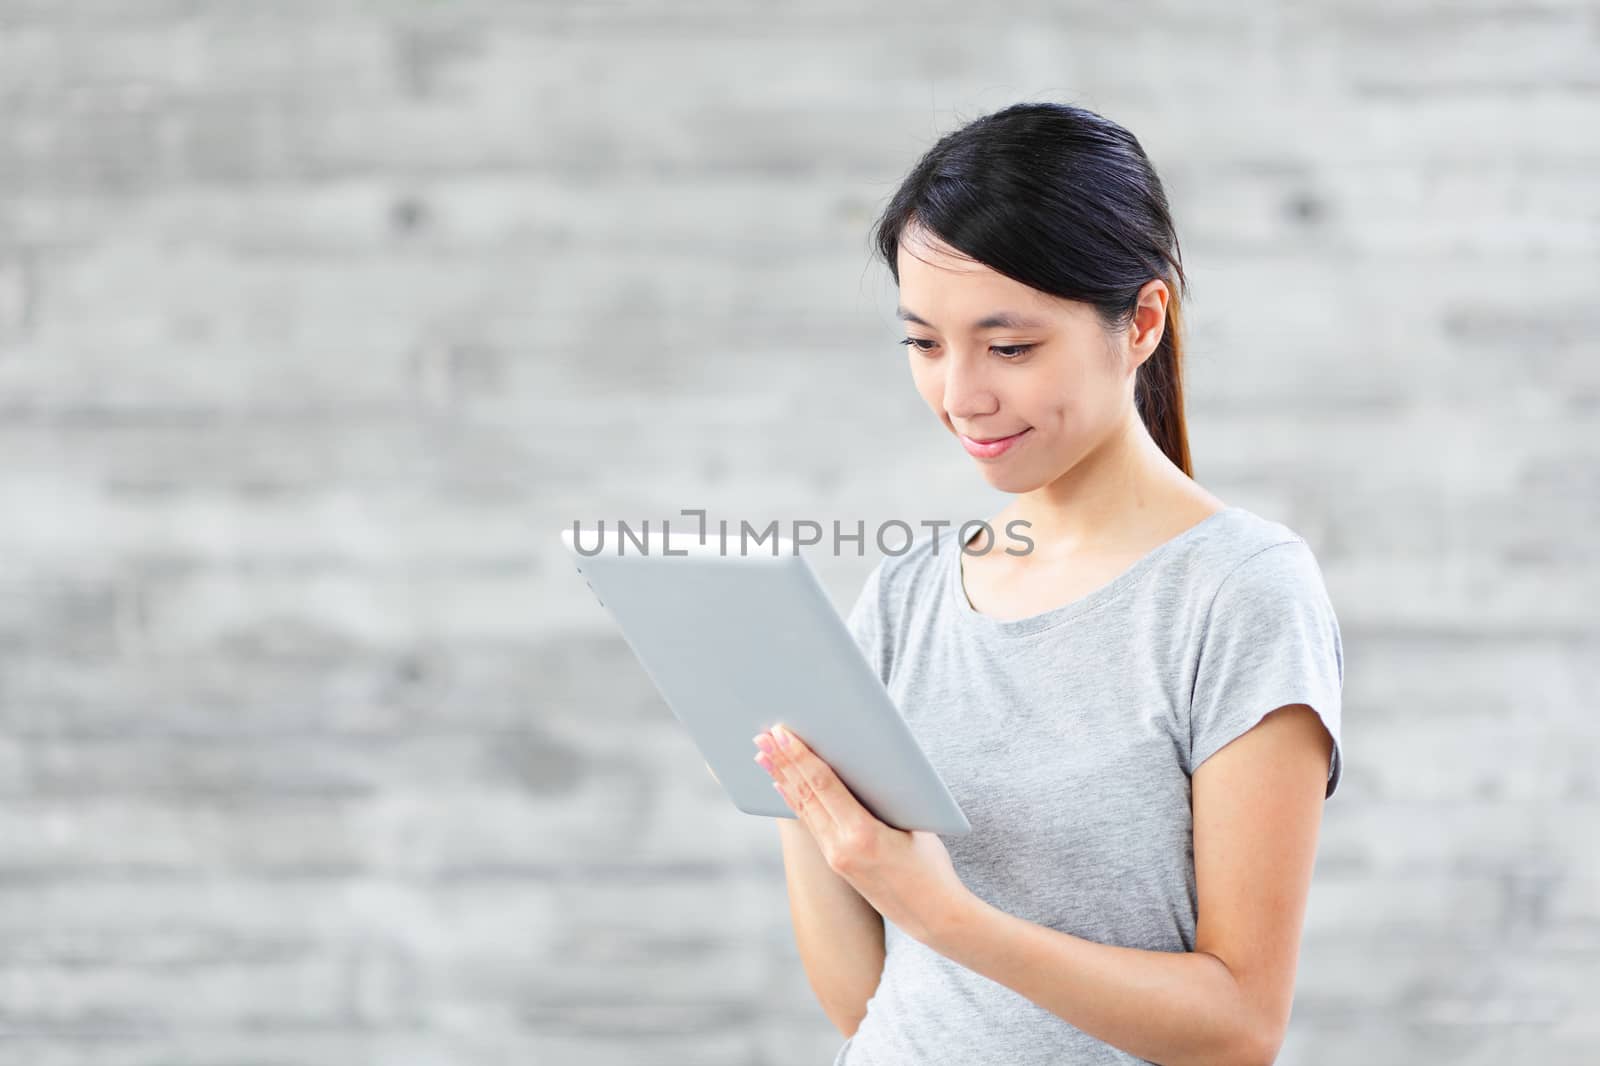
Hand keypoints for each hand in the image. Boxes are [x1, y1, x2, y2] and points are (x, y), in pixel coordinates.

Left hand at [753, 723, 971, 946]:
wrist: (933, 917)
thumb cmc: (932, 867)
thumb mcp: (915, 826)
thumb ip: (886, 798)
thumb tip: (863, 765)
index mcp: (862, 834)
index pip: (823, 784)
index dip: (800, 756)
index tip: (782, 734)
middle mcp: (840, 848)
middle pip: (805, 795)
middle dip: (782, 762)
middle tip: (762, 736)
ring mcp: (835, 858)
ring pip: (803, 809)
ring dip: (782, 779)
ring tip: (763, 755)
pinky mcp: (836, 864)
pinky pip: (810, 824)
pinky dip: (794, 801)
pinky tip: (781, 786)